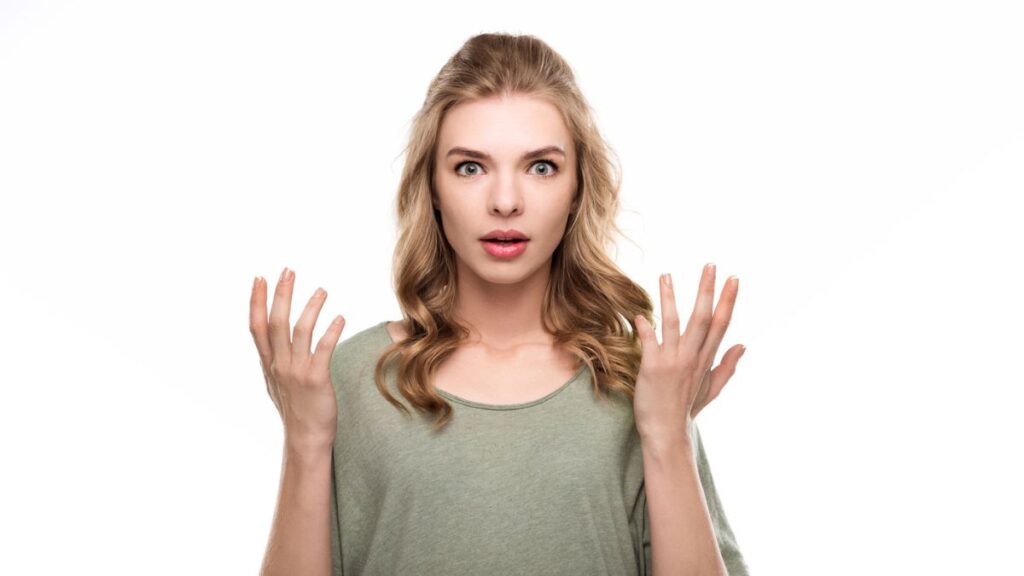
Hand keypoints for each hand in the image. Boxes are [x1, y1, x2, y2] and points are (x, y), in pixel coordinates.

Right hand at [249, 267, 344, 451]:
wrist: (305, 439)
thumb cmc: (296, 411)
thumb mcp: (277, 384)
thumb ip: (275, 362)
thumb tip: (273, 346)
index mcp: (269, 364)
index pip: (257, 327)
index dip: (256, 302)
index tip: (259, 278)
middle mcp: (279, 366)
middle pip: (276, 323)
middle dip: (281, 295)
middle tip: (288, 271)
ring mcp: (296, 373)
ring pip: (299, 332)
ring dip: (310, 308)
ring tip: (322, 290)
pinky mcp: (316, 380)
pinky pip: (323, 350)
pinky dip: (331, 331)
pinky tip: (340, 318)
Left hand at [632, 263, 743, 442]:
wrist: (666, 434)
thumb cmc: (686, 410)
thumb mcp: (711, 389)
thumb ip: (727, 366)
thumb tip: (743, 345)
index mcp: (705, 360)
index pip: (720, 324)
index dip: (727, 301)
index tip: (734, 279)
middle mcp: (692, 358)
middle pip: (702, 318)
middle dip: (707, 291)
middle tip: (710, 266)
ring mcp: (672, 362)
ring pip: (673, 324)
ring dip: (669, 298)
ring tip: (666, 275)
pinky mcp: (652, 369)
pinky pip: (649, 343)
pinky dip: (645, 329)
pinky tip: (640, 315)